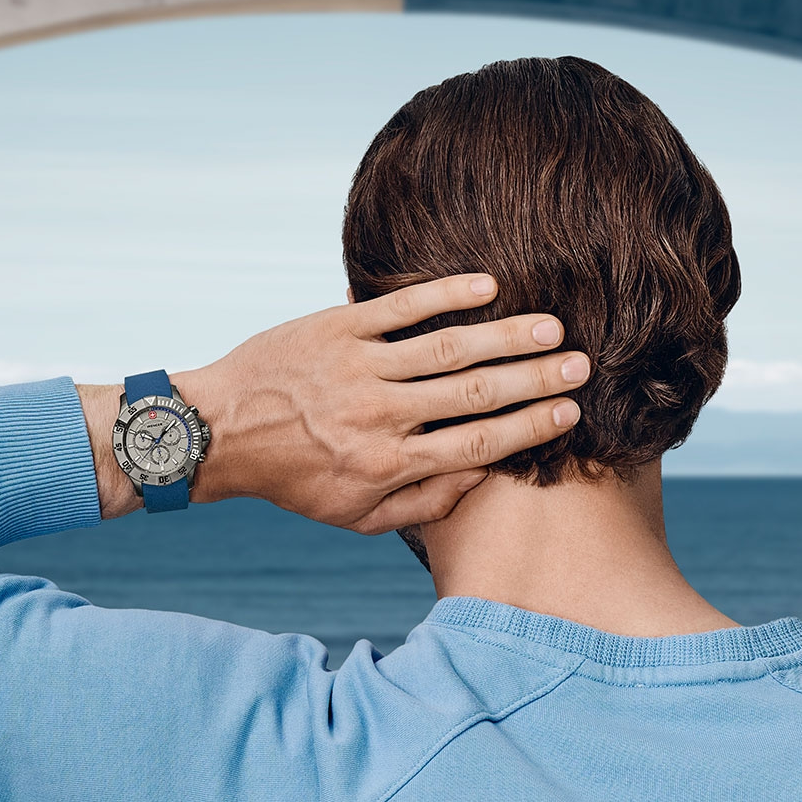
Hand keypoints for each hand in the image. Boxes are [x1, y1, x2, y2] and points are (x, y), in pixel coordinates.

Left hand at [81, 274, 588, 531]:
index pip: (477, 445)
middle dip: (535, 379)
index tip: (569, 413)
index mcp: (388, 464)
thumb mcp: (354, 516)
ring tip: (550, 327)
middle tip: (581, 364)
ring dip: (506, 335)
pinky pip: (400, 307)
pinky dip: (445, 294)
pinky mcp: (337, 328)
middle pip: (475, 394)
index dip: (529, 428)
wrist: (219, 432)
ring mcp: (359, 368)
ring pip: (448, 347)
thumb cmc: (294, 478)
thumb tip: (478, 481)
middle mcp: (380, 416)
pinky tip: (487, 286)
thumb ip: (420, 504)